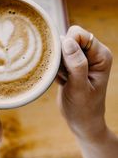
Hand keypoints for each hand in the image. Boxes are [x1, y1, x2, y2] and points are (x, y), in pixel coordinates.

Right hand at [57, 25, 112, 141]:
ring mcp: (83, 57)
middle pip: (69, 37)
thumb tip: (68, 42)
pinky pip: (57, 56)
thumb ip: (76, 65)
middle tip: (66, 75)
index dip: (67, 45)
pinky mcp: (73, 63)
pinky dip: (55, 67)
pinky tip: (62, 80)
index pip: (80, 34)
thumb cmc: (83, 109)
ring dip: (57, 62)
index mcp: (101, 55)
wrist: (82, 122)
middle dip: (61, 54)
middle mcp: (94, 53)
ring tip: (65, 79)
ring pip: (61, 46)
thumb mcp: (79, 89)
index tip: (65, 65)